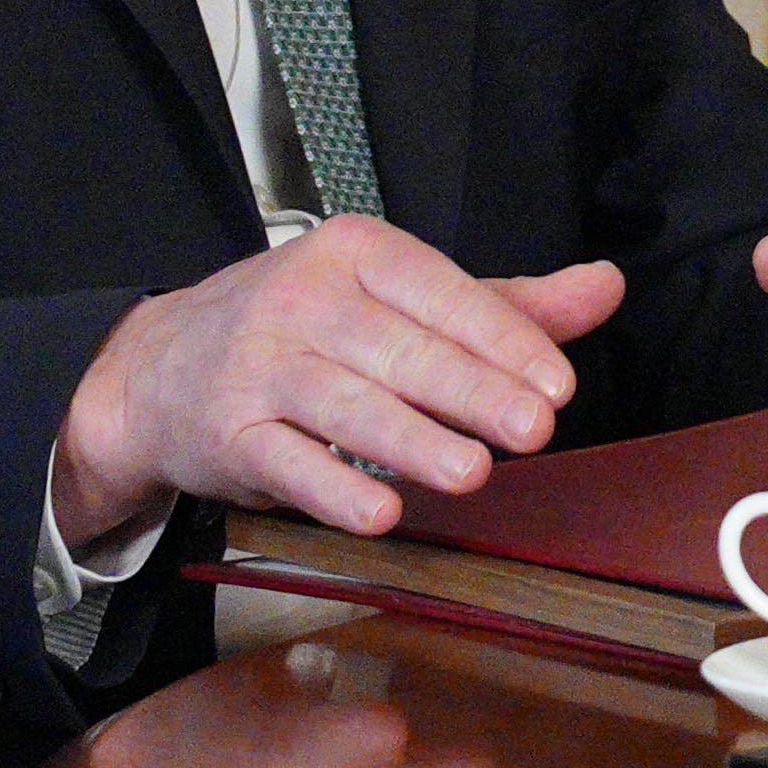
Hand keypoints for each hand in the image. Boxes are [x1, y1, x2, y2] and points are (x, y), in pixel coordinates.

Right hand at [60, 222, 628, 541]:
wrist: (160, 366)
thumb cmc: (307, 328)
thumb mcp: (400, 299)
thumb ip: (504, 303)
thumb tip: (607, 286)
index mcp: (357, 254)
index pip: (442, 294)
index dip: (503, 340)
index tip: (559, 385)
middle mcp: (302, 301)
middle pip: (401, 351)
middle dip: (472, 393)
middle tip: (536, 429)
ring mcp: (259, 367)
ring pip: (347, 408)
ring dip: (412, 443)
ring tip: (473, 472)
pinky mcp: (227, 432)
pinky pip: (285, 463)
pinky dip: (332, 491)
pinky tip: (380, 514)